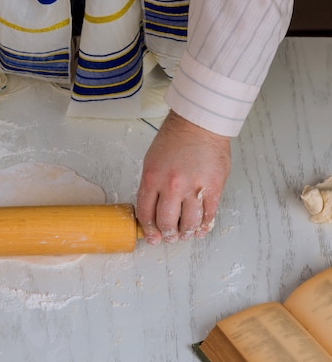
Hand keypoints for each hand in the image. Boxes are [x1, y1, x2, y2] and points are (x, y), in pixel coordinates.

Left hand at [136, 110, 230, 244]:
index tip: (152, 236)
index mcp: (152, 179)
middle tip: (169, 237)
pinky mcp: (214, 187)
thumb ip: (151, 187)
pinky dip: (204, 225)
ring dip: (186, 233)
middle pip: (167, 222)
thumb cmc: (174, 140)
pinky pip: (209, 214)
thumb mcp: (151, 162)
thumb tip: (152, 211)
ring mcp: (194, 187)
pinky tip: (200, 228)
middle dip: (167, 234)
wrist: (199, 124)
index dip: (149, 229)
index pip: (146, 213)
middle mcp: (172, 185)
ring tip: (185, 234)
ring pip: (189, 223)